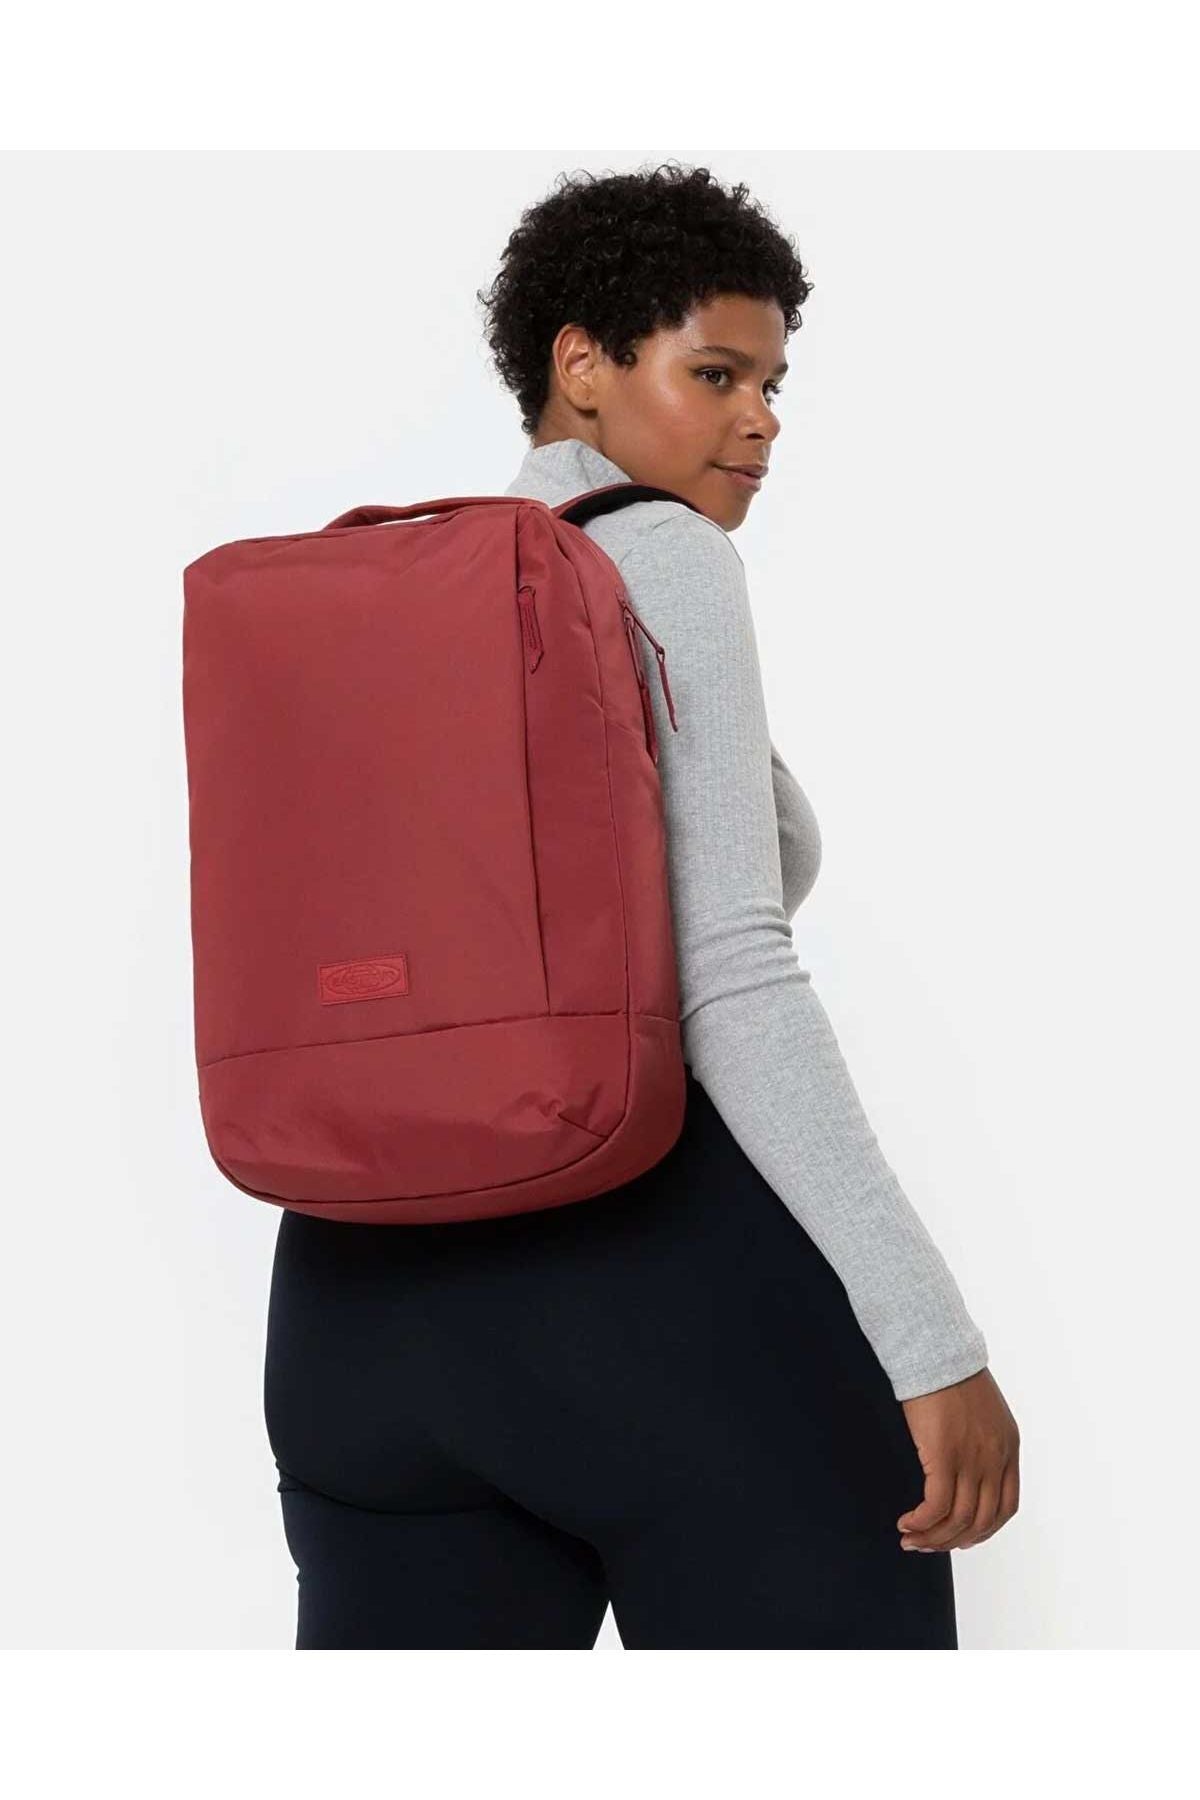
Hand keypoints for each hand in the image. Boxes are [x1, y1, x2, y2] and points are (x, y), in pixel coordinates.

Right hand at [895, 1366, 1019, 1551]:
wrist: (935, 1350)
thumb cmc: (951, 1373)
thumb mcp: (982, 1411)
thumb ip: (982, 1440)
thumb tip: (964, 1465)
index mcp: (1008, 1448)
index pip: (1005, 1508)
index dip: (983, 1531)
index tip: (960, 1537)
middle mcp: (995, 1459)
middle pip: (981, 1521)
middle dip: (953, 1540)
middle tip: (928, 1545)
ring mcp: (972, 1459)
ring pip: (958, 1519)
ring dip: (933, 1537)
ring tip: (911, 1539)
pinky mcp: (944, 1456)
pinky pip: (936, 1504)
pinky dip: (922, 1521)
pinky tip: (907, 1522)